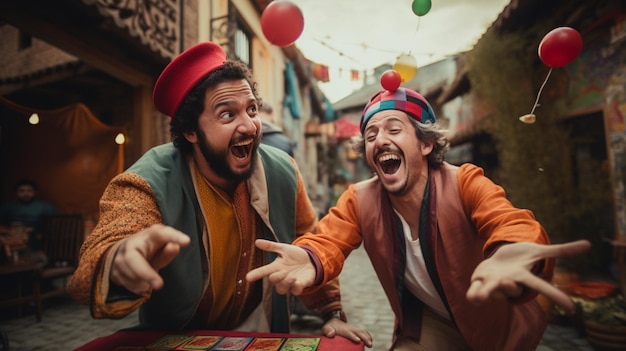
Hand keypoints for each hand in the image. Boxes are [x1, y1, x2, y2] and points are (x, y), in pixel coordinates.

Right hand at [110, 224, 189, 295]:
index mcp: (149, 235)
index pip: (160, 233)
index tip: (187, 241)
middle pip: (133, 260)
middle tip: (159, 285)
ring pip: (131, 277)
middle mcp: (131, 245)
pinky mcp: (113, 272)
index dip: (174, 237)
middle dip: (146, 273)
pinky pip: (127, 285)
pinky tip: (140, 281)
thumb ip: (168, 252)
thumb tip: (175, 247)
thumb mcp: (161, 250)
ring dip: (143, 282)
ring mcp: (119, 258)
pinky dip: (137, 287)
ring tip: (150, 279)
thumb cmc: (151, 251)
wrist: (124, 254)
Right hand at [245, 239, 315, 294]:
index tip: (248, 277)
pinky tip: (298, 282)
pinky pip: (296, 291)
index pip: (263, 271)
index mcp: (276, 267)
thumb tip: (256, 241)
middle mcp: (281, 277)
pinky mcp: (300, 286)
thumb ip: (271, 246)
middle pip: (273, 282)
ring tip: (293, 277)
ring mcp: (290, 283)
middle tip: (283, 271)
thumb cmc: (294, 255)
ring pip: (282, 289)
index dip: (256, 274)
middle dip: (276, 278)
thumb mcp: (284, 248)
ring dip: (286, 283)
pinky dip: (296, 288)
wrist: (311, 260)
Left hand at [322, 318, 372, 347]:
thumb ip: (327, 330)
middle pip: (359, 332)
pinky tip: (370, 341)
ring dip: (368, 337)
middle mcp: (350, 328)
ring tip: (371, 345)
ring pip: (362, 332)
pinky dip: (368, 336)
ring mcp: (354, 329)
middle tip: (369, 345)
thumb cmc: (329, 326)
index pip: (349, 333)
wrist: (333, 321)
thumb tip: (331, 334)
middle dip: (364, 338)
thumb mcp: (326, 328)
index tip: (358, 341)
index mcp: (343, 328)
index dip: (353, 336)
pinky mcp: (356, 331)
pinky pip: (364, 332)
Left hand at [466, 240, 590, 312]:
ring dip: (485, 294)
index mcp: (524, 277)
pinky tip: (472, 296)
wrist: (500, 260)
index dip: (554, 295)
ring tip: (480, 296)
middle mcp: (508, 283)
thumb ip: (561, 250)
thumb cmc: (521, 258)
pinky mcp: (479, 281)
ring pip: (490, 293)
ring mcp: (492, 284)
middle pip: (511, 290)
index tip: (571, 307)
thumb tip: (589, 244)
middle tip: (508, 280)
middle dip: (509, 287)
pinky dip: (473, 295)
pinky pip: (474, 292)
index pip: (541, 287)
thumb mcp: (539, 251)